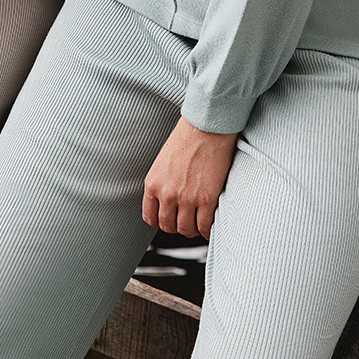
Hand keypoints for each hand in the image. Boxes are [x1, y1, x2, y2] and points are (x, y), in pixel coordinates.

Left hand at [142, 117, 238, 237]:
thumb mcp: (162, 161)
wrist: (206, 127)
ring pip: (185, 230)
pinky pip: (204, 227)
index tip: (168, 220)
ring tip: (197, 223)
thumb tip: (166, 200)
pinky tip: (208, 224)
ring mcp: (186, 199)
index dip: (160, 221)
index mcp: (152, 183)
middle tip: (184, 221)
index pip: (150, 217)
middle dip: (176, 226)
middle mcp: (166, 194)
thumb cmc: (186, 138)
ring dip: (191, 230)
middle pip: (168, 226)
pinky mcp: (206, 199)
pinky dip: (206, 231)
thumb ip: (161, 182)